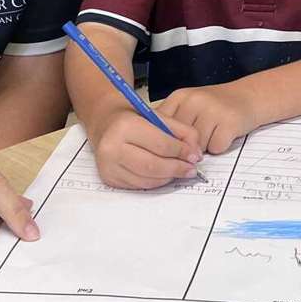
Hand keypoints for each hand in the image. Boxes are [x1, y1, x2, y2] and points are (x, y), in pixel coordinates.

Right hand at [87, 106, 203, 189]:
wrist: (105, 123)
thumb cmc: (133, 118)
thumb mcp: (158, 116)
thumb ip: (181, 131)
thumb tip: (195, 153)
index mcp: (125, 126)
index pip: (161, 144)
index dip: (181, 152)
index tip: (194, 156)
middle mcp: (112, 147)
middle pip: (153, 165)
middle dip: (177, 168)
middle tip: (191, 169)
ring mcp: (108, 165)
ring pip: (147, 179)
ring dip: (168, 178)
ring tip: (179, 171)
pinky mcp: (109, 178)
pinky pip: (138, 186)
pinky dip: (155, 182)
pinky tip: (163, 174)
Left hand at [158, 82, 261, 154]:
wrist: (249, 96)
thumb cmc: (215, 106)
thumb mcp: (189, 106)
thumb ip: (172, 121)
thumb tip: (154, 146)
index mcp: (180, 96)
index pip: (160, 126)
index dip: (165, 141)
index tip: (172, 145)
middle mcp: (195, 100)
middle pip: (178, 139)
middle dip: (187, 146)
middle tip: (199, 137)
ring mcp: (213, 110)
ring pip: (196, 147)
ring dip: (204, 148)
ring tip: (213, 132)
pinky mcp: (230, 122)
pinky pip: (215, 148)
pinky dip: (219, 147)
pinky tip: (224, 134)